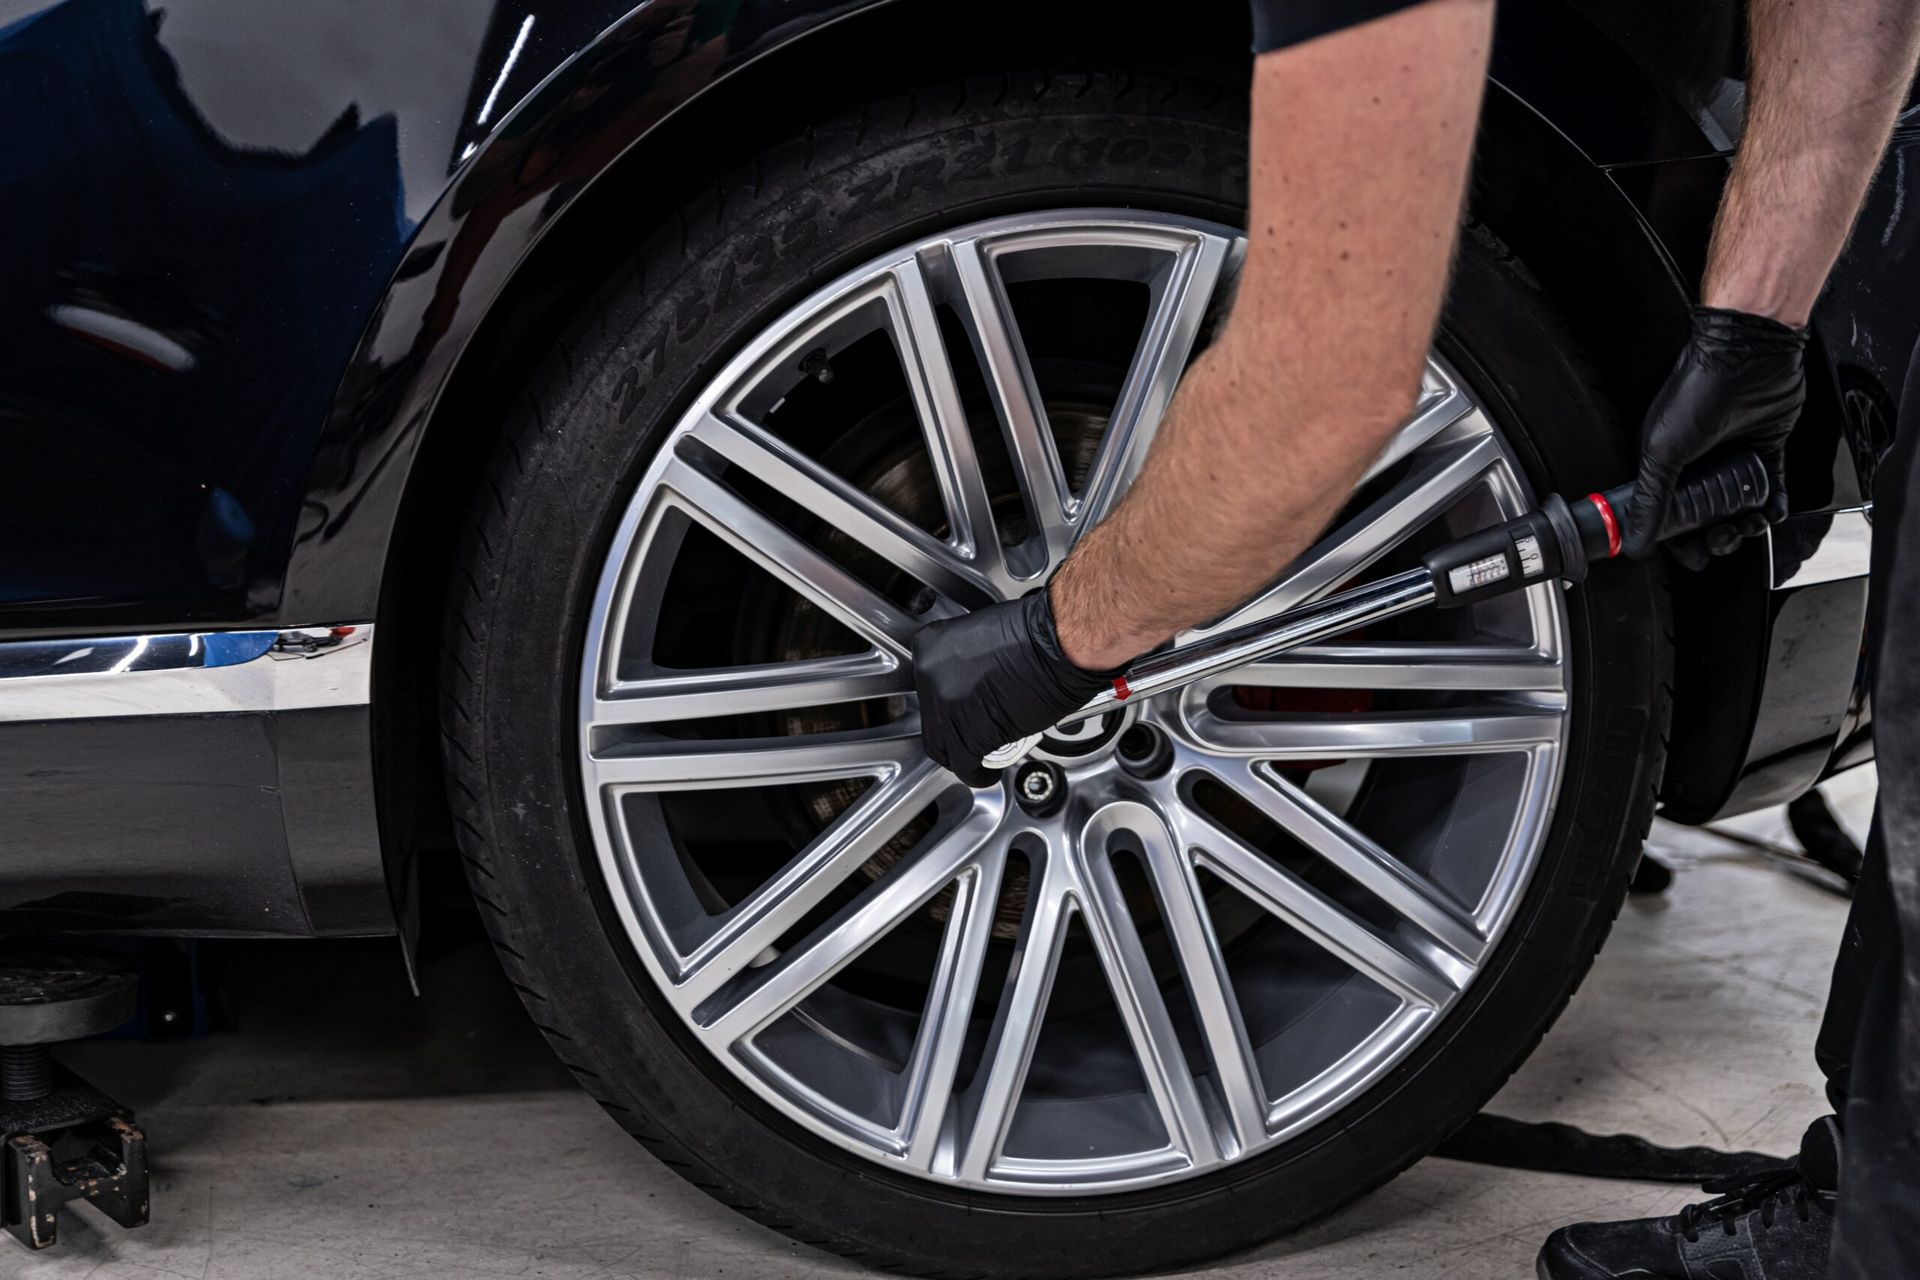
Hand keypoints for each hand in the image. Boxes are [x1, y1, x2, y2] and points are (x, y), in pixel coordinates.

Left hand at [912, 588, 1119, 786]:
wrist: (1056, 647)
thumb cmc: (1035, 634)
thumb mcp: (982, 634)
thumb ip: (965, 662)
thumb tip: (969, 686)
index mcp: (930, 647)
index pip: (928, 689)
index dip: (947, 705)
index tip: (961, 711)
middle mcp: (929, 677)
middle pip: (932, 720)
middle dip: (952, 733)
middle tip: (972, 734)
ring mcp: (945, 707)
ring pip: (944, 747)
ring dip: (962, 757)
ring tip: (980, 759)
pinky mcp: (968, 734)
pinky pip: (964, 765)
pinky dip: (976, 774)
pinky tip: (988, 773)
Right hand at [1623, 305, 1805, 568]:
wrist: (1750, 356)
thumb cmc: (1698, 391)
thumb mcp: (1664, 454)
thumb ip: (1651, 501)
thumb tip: (1634, 541)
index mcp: (1664, 464)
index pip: (1667, 514)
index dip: (1678, 541)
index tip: (1691, 557)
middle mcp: (1697, 463)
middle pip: (1705, 516)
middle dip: (1715, 536)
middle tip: (1721, 541)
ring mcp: (1731, 456)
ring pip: (1738, 506)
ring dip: (1744, 525)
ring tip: (1748, 525)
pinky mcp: (1765, 449)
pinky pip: (1770, 487)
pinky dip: (1773, 505)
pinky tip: (1771, 511)